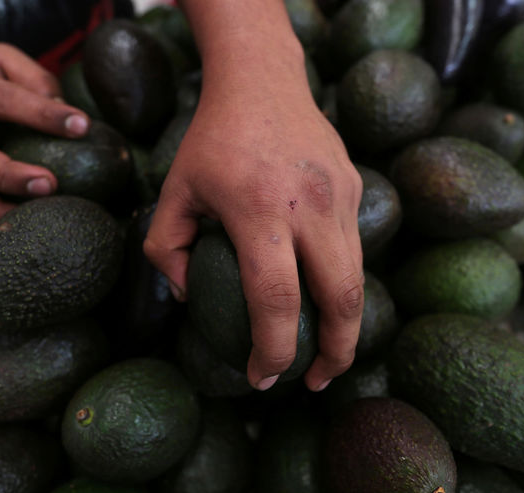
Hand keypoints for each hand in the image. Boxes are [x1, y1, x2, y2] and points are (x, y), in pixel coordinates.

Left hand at [144, 51, 363, 391]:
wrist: (263, 79)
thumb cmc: (211, 139)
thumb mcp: (174, 191)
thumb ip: (165, 250)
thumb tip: (190, 299)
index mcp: (257, 209)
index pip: (275, 300)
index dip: (272, 351)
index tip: (261, 378)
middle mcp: (308, 206)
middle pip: (342, 300)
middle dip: (335, 354)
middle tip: (314, 381)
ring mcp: (340, 196)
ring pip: (358, 278)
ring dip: (346, 325)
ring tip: (327, 352)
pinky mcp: (355, 188)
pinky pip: (353, 248)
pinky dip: (341, 282)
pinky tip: (321, 294)